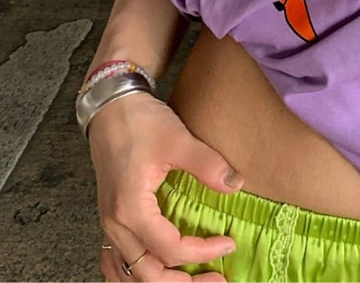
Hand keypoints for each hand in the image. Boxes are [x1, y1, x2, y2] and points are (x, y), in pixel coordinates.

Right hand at [90, 92, 243, 280]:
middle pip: (148, 274)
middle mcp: (116, 224)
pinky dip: (137, 273)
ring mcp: (110, 224)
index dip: (203, 253)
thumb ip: (207, 164)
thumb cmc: (140, 123)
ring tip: (192, 281)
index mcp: (131, 209)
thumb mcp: (178, 139)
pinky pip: (117, 261)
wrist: (112, 108)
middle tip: (218, 279)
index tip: (229, 243)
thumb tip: (236, 185)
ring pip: (130, 273)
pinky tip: (157, 271)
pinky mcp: (112, 217)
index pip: (171, 249)